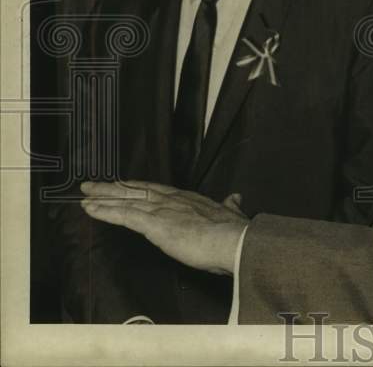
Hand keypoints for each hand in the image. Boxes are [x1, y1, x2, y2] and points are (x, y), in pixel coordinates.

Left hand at [80, 180, 248, 275]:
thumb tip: (234, 198)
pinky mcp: (154, 223)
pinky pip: (124, 216)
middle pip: (137, 191)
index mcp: (189, 199)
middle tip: (93, 185)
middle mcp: (172, 200)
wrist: (233, 241)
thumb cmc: (233, 233)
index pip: (158, 190)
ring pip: (127, 201)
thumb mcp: (231, 214)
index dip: (139, 187)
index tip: (124, 184)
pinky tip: (91, 209)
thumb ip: (229, 206)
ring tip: (84, 195)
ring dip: (104, 198)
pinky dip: (106, 212)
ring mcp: (162, 210)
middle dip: (114, 188)